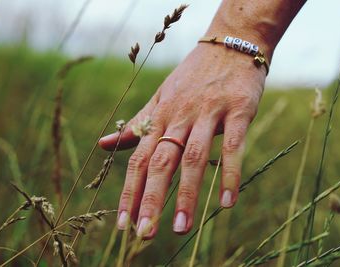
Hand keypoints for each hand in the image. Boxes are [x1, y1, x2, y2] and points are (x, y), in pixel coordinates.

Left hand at [99, 42, 265, 238]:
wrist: (229, 45)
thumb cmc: (193, 77)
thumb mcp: (160, 98)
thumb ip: (136, 124)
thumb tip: (102, 145)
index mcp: (160, 115)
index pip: (139, 158)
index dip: (129, 190)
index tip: (122, 223)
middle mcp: (179, 115)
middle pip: (161, 161)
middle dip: (151, 199)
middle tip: (144, 234)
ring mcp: (208, 112)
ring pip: (193, 157)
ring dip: (186, 194)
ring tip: (180, 229)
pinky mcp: (237, 110)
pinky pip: (232, 145)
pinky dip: (228, 174)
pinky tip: (227, 203)